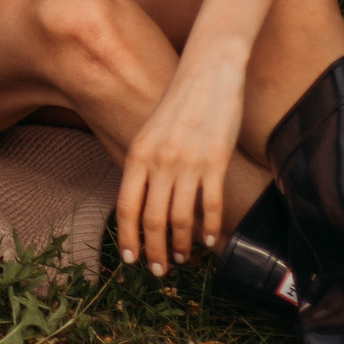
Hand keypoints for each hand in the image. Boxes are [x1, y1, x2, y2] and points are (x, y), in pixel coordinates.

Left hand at [115, 48, 248, 276]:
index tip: (131, 258)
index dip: (128, 237)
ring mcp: (188, 163)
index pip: (127, 207)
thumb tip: (142, 200)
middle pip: (153, 220)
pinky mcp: (216, 162)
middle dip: (154, 250)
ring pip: (182, 218)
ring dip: (180, 245)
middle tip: (158, 271)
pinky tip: (207, 241)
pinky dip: (209, 227)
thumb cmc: (179, 104)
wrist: (208, 72)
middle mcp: (159, 162)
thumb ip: (144, 164)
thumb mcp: (150, 132)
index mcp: (137, 155)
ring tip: (181, 258)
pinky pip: (211, 204)